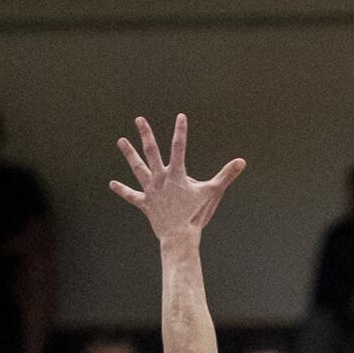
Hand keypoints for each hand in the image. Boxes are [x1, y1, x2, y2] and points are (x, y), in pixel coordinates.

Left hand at [110, 114, 244, 240]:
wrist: (179, 236)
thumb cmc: (197, 215)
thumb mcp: (213, 193)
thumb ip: (226, 175)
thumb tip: (241, 162)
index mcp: (176, 175)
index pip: (179, 147)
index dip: (180, 131)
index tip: (180, 116)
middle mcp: (160, 179)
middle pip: (151, 152)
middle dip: (146, 134)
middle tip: (139, 120)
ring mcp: (150, 190)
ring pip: (138, 168)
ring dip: (129, 154)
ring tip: (121, 140)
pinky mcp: (145, 203)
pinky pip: (132, 196)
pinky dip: (122, 190)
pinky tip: (112, 184)